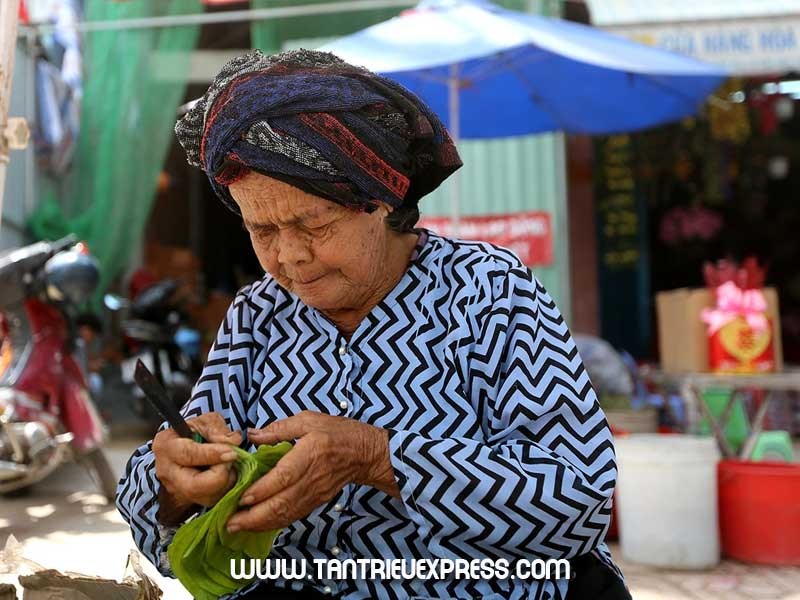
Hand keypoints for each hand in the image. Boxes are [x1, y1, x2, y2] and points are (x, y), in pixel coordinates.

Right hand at [153, 412, 241, 509]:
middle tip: (232, 460)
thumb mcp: (205, 422)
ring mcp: (177, 491)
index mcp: (166, 446)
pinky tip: (227, 473)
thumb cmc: (195, 432)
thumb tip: (234, 441)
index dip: (212, 455)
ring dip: (226, 480)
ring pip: (207, 497)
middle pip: (193, 486)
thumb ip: (218, 429)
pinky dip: (227, 487)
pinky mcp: (192, 501)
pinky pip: (215, 500)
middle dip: (220, 475)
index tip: (232, 452)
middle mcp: (167, 473)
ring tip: (228, 464)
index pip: (188, 454)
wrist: (187, 448)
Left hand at [226, 411, 397, 533]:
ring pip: (286, 514)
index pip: (284, 476)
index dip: (263, 489)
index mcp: (310, 453)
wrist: (365, 453)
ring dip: (261, 524)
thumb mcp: (309, 419)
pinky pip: (293, 515)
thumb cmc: (337, 432)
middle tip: (230, 522)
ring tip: (237, 527)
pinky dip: (274, 523)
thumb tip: (252, 435)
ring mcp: (315, 493)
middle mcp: (312, 478)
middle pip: (282, 502)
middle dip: (254, 516)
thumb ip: (279, 428)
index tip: (243, 497)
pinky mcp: (316, 502)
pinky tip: (258, 525)